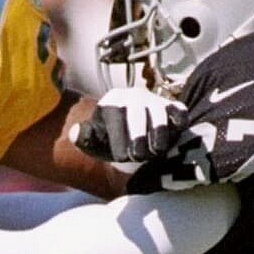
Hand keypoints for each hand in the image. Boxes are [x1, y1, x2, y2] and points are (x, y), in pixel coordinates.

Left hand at [69, 86, 185, 168]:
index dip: (119, 138)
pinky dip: (179, 122)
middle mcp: (134, 95)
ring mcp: (155, 100)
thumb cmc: (112, 142)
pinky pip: (178, 112)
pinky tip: (175, 135)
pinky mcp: (173, 108)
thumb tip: (75, 133)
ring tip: (156, 151)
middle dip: (139, 136)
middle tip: (139, 157)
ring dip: (159, 133)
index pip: (116, 116)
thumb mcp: (95, 143)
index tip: (123, 157)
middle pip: (138, 113)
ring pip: (159, 113)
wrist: (133, 140)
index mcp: (112, 100)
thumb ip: (84, 138)